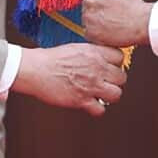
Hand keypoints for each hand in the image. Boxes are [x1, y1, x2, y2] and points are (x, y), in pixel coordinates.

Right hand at [12, 44, 126, 116]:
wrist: (35, 70)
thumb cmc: (49, 59)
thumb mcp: (74, 48)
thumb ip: (90, 53)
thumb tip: (99, 58)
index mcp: (94, 53)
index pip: (119, 57)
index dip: (115, 64)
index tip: (109, 68)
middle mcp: (96, 68)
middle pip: (121, 77)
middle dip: (114, 81)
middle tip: (105, 83)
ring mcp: (91, 85)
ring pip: (116, 94)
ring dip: (109, 96)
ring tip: (100, 95)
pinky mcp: (82, 100)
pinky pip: (100, 110)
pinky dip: (96, 109)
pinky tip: (90, 105)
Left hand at [80, 0, 151, 47]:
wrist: (142, 23)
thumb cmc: (136, 8)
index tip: (97, 0)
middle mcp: (91, 0)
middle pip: (86, 4)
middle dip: (95, 9)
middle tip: (108, 13)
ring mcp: (89, 16)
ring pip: (86, 18)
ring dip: (95, 21)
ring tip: (110, 23)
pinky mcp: (90, 31)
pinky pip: (88, 32)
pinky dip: (96, 33)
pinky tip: (108, 31)